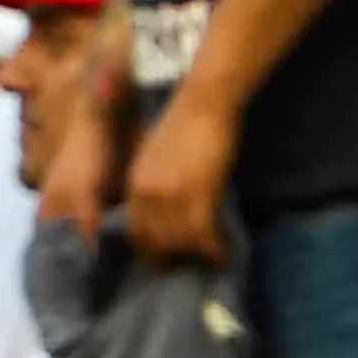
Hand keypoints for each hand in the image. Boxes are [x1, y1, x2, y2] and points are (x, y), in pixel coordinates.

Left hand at [117, 75, 238, 260]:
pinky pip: (203, 237)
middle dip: (173, 255)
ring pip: (178, 244)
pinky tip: (223, 252)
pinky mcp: (197, 195)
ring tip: (211, 254)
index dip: (152, 246)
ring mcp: (170, 196)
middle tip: (192, 257)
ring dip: (195, 253)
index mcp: (135, 183)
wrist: (203, 100)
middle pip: (153, 243)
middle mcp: (146, 194)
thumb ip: (156, 184)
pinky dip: (214, 249)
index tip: (169, 251)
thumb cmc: (185, 121)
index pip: (135, 231)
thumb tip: (166, 211)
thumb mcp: (157, 156)